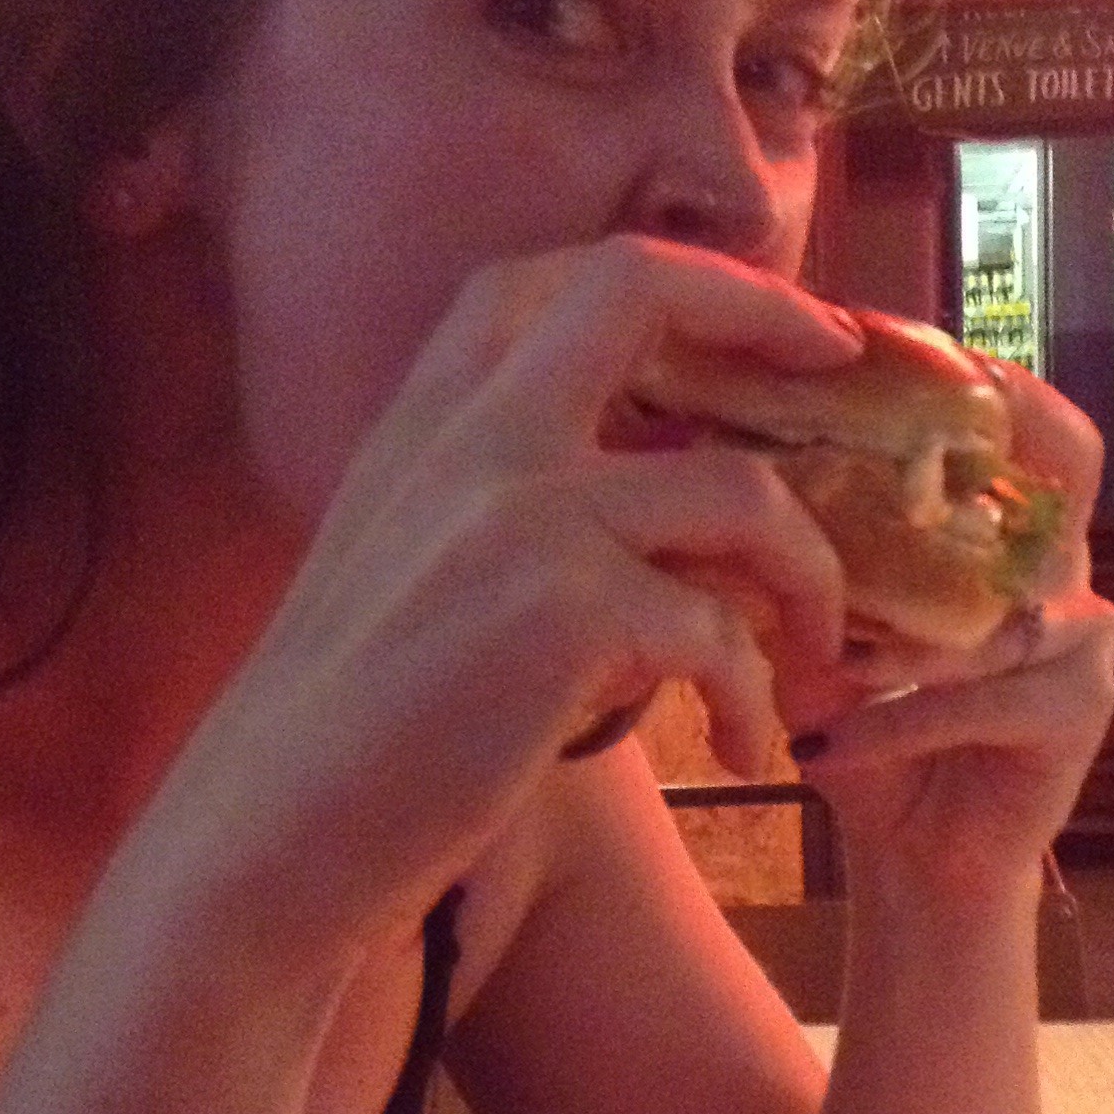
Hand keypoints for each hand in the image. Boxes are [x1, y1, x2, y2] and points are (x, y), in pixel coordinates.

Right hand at [160, 235, 859, 961]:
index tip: (781, 325)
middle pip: (642, 291)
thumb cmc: (354, 728)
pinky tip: (744, 751)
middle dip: (770, 316)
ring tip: (815, 659)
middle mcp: (471, 434)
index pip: (568, 277)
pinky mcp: (563, 618)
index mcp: (429, 414)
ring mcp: (518, 513)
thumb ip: (511, 499)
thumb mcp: (414, 562)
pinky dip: (754, 697)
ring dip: (808, 576)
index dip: (696, 282)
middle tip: (843, 378)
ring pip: (741, 490)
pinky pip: (721, 632)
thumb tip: (666, 480)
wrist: (271, 836)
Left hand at [781, 364, 1113, 898]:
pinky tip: (825, 750)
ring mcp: (1081, 639)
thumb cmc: (872, 733)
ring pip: (998, 602)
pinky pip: (985, 699)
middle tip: (887, 431)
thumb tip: (704, 476)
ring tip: (814, 654)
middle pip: (1064, 464)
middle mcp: (1060, 569)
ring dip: (900, 629)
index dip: (963, 370)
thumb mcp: (815, 637)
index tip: (867, 336)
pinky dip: (896, 723)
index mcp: (1005, 533)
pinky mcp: (1079, 713)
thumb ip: (791, 566)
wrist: (921, 863)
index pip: (1018, 420)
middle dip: (987, 432)